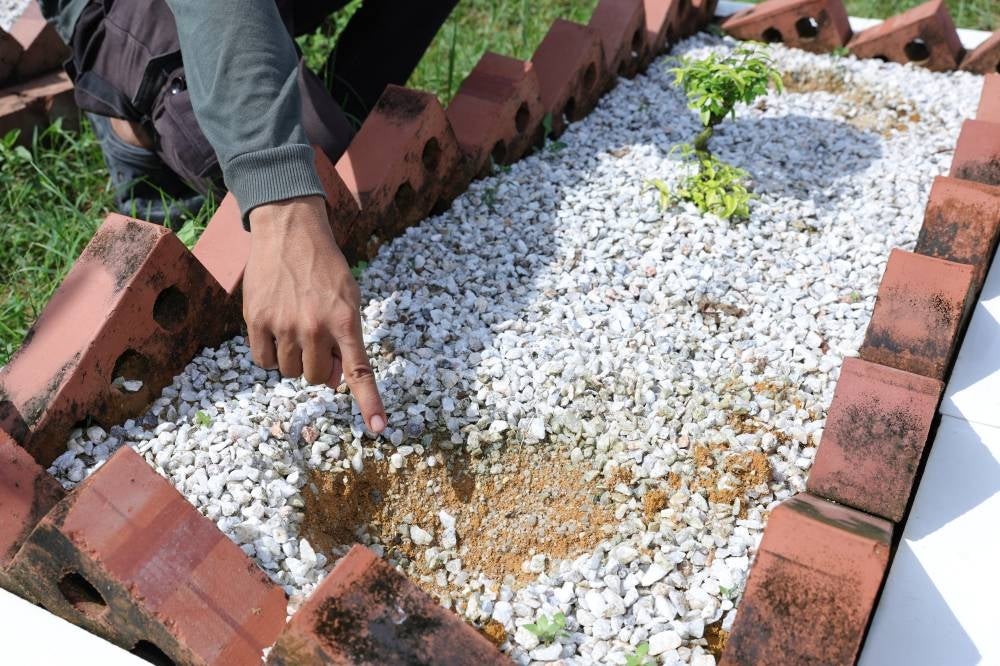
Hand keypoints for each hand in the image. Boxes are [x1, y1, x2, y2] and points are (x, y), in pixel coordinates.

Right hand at [244, 195, 385, 432]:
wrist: (289, 231)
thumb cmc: (325, 269)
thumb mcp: (349, 299)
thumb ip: (345, 342)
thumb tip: (331, 383)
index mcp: (346, 321)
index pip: (359, 371)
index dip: (370, 402)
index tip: (379, 428)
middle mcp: (315, 326)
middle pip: (316, 378)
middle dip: (318, 366)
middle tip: (317, 339)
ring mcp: (283, 325)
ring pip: (290, 372)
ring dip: (295, 360)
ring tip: (296, 327)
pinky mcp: (256, 321)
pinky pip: (264, 362)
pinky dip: (271, 355)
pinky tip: (275, 330)